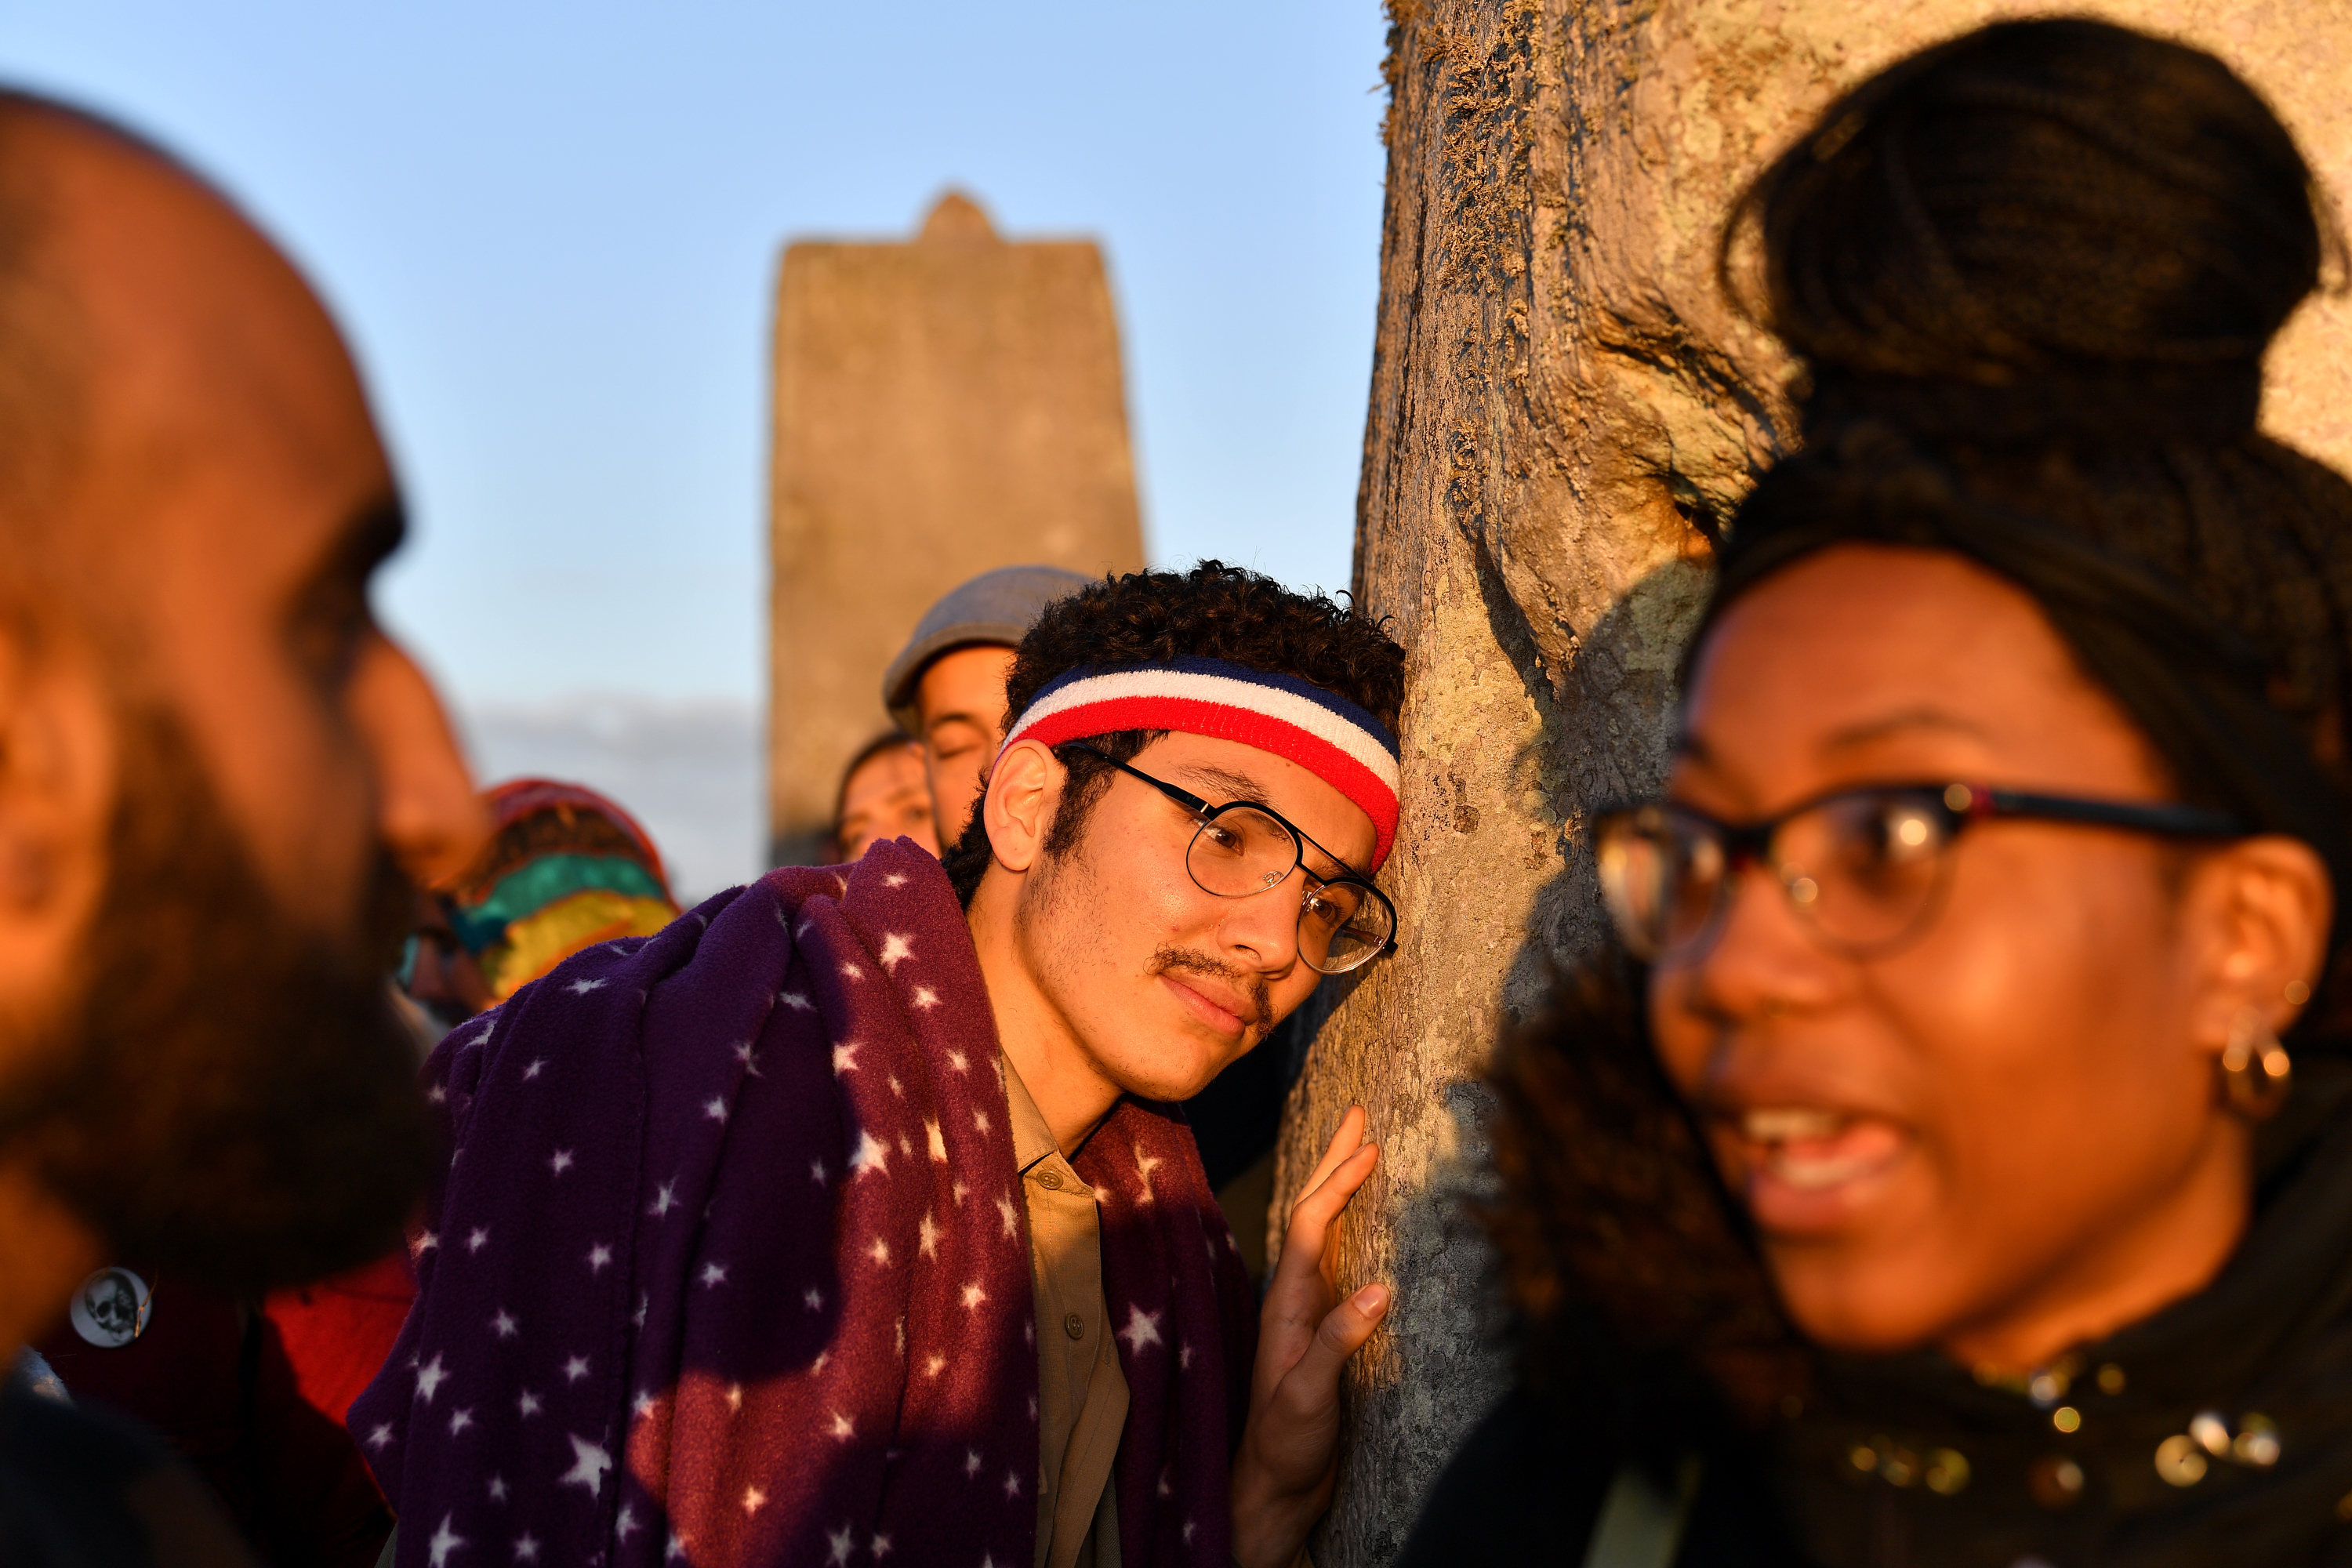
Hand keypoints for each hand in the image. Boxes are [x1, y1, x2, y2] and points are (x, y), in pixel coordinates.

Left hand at [1230, 1105, 1387, 1567]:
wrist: (1274, 1488)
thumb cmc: (1285, 1445)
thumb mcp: (1309, 1397)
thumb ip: (1338, 1345)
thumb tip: (1380, 1290)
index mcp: (1287, 1302)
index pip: (1310, 1224)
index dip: (1338, 1182)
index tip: (1369, 1145)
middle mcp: (1295, 1295)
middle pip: (1312, 1211)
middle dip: (1334, 1159)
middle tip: (1359, 1113)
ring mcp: (1309, 1309)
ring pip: (1323, 1229)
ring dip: (1341, 1183)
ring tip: (1363, 1145)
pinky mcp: (1325, 1328)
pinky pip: (1337, 1258)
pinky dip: (1352, 1223)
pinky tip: (1366, 1216)